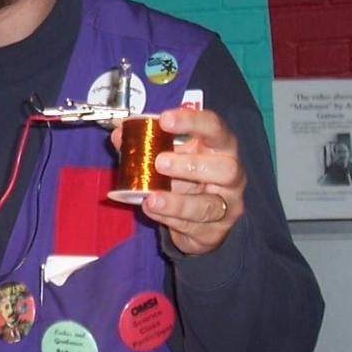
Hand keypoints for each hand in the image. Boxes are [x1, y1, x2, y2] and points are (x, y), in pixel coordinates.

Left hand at [111, 106, 245, 255]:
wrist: (199, 218)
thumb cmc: (186, 178)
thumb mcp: (169, 155)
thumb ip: (145, 143)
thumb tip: (119, 133)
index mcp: (221, 147)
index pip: (215, 128)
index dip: (192, 121)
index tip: (165, 120)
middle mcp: (232, 176)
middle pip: (226, 168)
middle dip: (191, 165)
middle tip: (159, 162)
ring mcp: (227, 206)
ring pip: (209, 205)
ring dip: (177, 202)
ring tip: (151, 198)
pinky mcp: (215, 232)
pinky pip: (193, 227)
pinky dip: (169, 218)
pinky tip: (152, 210)